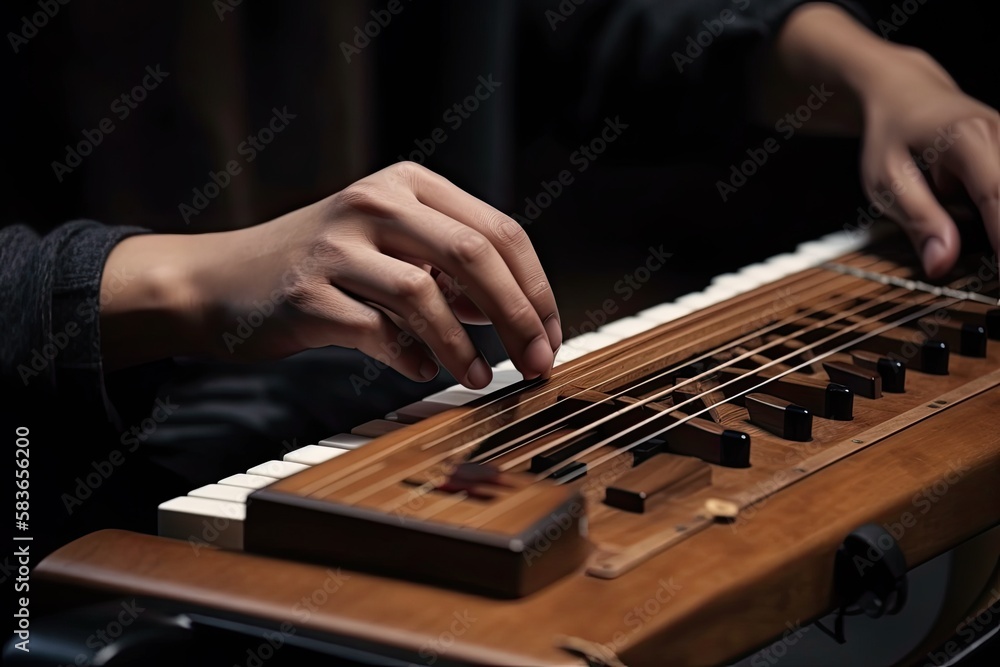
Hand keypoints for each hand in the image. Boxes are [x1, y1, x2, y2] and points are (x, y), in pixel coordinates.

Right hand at [102, 162, 560, 387]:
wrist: (217, 282)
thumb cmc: (314, 268)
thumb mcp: (386, 247)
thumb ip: (449, 270)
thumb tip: (511, 311)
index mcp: (405, 184)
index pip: (498, 229)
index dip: (536, 287)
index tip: (550, 333)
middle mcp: (374, 201)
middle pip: (476, 253)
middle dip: (519, 316)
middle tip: (536, 362)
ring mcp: (337, 244)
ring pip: (427, 294)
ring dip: (464, 347)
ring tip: (476, 378)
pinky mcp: (307, 292)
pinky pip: (379, 332)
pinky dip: (410, 358)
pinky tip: (418, 371)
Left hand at [764, 3, 998, 277]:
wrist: (904, 95)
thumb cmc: (891, 138)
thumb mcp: (887, 181)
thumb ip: (918, 221)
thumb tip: (942, 265)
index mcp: (967, 137)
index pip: (997, 195)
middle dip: (999, 237)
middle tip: (988, 272)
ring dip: (993, 227)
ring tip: (941, 210)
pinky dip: (994, 216)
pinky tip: (979, 227)